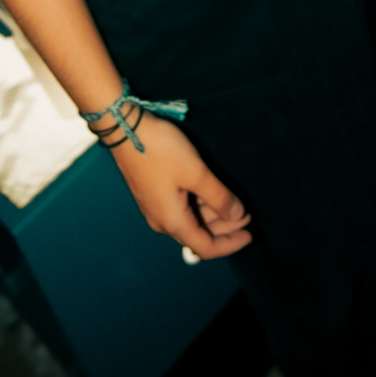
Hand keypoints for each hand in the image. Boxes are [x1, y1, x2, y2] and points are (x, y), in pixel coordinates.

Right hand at [109, 117, 253, 259]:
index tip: (250, 235)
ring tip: (236, 203)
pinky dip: (201, 205)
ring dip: (214, 215)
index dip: (230, 244)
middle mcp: (162, 220)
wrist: (124, 128)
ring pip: (190, 220)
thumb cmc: (161, 150)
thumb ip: (219, 197)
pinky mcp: (153, 193)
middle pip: (199, 235)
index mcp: (172, 221)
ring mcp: (155, 207)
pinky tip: (213, 193)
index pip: (206, 247)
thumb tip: (237, 216)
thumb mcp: (196, 173)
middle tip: (248, 215)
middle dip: (225, 227)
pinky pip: (181, 208)